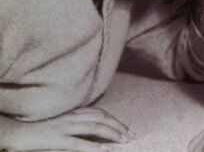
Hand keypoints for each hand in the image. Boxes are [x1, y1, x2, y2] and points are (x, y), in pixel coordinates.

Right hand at [0, 107, 134, 150]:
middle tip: (132, 136)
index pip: (100, 113)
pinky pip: (78, 143)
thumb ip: (75, 124)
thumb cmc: (37, 130)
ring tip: (124, 141)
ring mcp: (64, 127)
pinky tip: (104, 151)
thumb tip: (92, 131)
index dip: (115, 120)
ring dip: (111, 134)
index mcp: (73, 113)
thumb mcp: (60, 124)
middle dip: (118, 126)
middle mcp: (71, 117)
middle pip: (101, 118)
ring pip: (94, 128)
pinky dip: (92, 146)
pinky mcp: (56, 139)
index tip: (127, 128)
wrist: (15, 132)